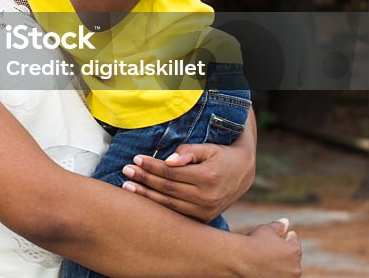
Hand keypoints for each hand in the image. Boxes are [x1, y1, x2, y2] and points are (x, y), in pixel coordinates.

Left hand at [119, 142, 252, 222]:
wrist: (243, 173)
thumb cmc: (221, 156)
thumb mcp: (208, 148)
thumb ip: (189, 152)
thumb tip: (169, 161)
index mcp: (208, 178)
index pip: (171, 173)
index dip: (152, 166)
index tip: (136, 158)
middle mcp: (208, 198)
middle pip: (167, 189)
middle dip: (144, 179)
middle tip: (125, 170)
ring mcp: (206, 212)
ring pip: (169, 204)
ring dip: (146, 195)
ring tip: (127, 186)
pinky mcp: (204, 219)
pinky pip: (176, 214)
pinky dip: (158, 208)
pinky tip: (143, 201)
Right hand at [242, 218, 302, 276]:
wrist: (239, 261)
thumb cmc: (253, 243)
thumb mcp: (266, 229)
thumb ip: (278, 226)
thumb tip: (286, 221)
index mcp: (295, 251)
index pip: (294, 241)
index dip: (286, 236)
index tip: (279, 236)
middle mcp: (295, 268)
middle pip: (292, 258)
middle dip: (283, 253)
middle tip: (269, 249)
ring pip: (286, 270)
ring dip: (279, 265)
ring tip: (264, 260)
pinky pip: (277, 276)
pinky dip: (272, 273)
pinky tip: (261, 268)